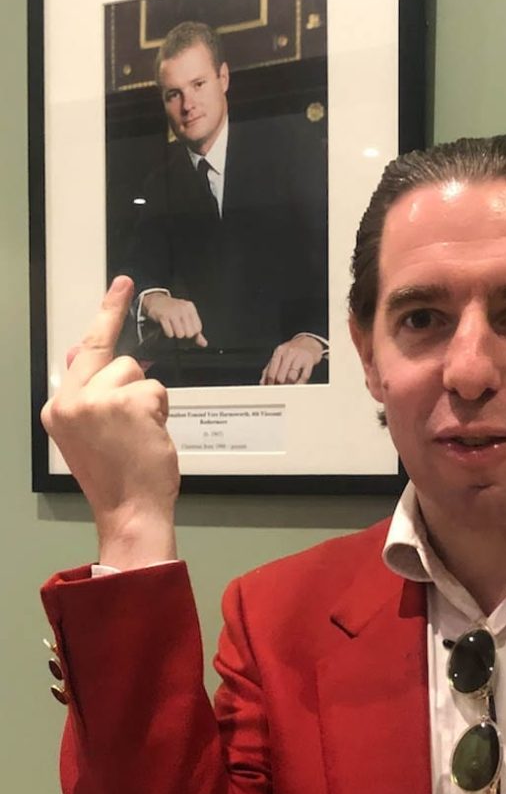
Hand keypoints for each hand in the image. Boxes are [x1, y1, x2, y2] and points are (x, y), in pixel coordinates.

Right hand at [41, 276, 179, 568]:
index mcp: (59, 407)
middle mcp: (71, 400)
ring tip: (138, 433)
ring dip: (147, 399)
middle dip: (122, 339)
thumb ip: (87, 390)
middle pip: (113, 356)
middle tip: (124, 285)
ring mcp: (98, 400)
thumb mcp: (89, 430)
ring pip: (138, 373)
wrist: (129, 509)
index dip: (104, 315)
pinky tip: (148, 436)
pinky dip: (160, 410)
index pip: (83, 351)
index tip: (120, 284)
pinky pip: (156, 390)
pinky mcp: (128, 403)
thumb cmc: (115, 473)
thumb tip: (84, 348)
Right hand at [142, 291, 207, 346]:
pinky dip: (168, 333)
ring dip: (175, 334)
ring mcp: (173, 312)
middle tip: (178, 329)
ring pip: (180, 334)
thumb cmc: (173, 310)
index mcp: (190, 308)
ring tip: (172, 327)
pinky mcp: (163, 316)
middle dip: (184, 334)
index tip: (186, 330)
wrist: (156, 300)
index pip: (198, 328)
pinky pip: (170, 333)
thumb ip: (196, 330)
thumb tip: (204, 344)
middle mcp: (183, 309)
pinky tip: (166, 327)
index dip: (192, 333)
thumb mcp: (186, 316)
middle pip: (189, 333)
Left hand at [260, 334, 324, 384]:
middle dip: (279, 386)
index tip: (270, 390)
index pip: (271, 372)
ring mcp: (299, 357)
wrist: (310, 342)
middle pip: (280, 376)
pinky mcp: (309, 361)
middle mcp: (289, 353)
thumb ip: (269, 368)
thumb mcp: (279, 356)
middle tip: (279, 391)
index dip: (270, 383)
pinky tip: (298, 385)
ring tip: (288, 389)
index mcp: (279, 352)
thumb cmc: (293, 351)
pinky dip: (300, 383)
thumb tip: (263, 382)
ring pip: (291, 377)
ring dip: (289, 386)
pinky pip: (304, 376)